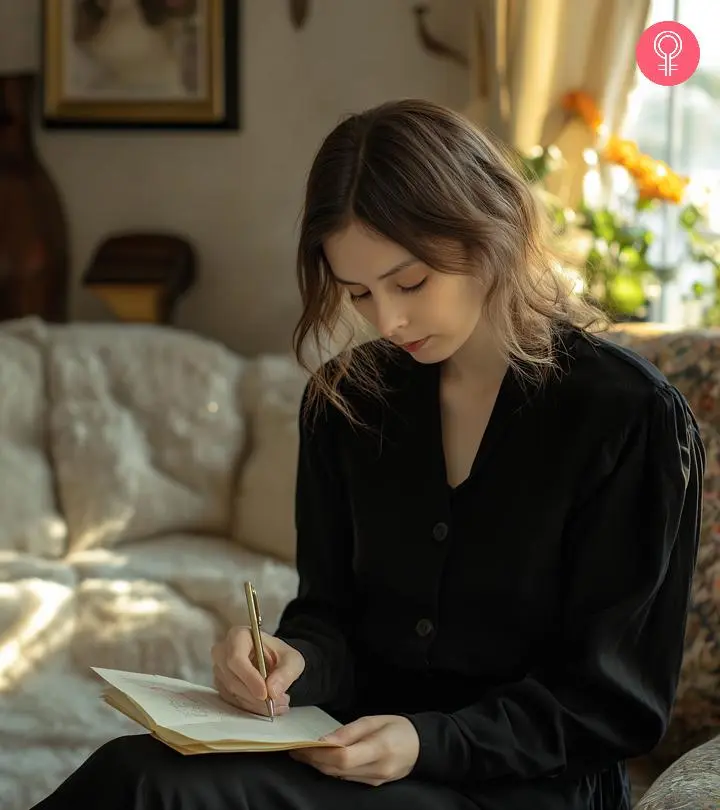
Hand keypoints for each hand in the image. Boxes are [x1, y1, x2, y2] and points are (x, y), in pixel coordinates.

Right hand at [211, 626, 304, 716]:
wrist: (273, 662)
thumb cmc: (280, 655)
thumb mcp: (292, 660)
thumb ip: (286, 673)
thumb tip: (272, 691)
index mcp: (238, 636)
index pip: (236, 658)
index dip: (249, 678)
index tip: (265, 694)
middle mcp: (223, 651)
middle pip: (232, 679)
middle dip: (255, 696)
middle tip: (278, 702)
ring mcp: (219, 669)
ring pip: (232, 692)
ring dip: (255, 704)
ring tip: (278, 704)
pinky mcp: (220, 684)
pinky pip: (231, 701)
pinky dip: (250, 707)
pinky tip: (266, 706)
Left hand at [289, 715, 419, 785]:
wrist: (421, 746)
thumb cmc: (398, 727)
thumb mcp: (374, 721)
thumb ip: (349, 732)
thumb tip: (324, 740)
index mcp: (379, 749)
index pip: (343, 758)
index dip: (319, 753)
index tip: (302, 745)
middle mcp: (376, 770)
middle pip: (336, 770)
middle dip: (313, 761)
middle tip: (296, 749)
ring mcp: (374, 781)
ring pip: (338, 777)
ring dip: (319, 766)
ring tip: (304, 753)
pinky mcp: (372, 785)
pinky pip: (346, 779)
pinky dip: (331, 769)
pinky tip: (323, 760)